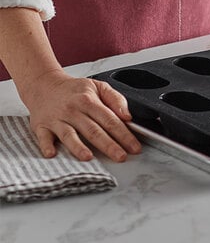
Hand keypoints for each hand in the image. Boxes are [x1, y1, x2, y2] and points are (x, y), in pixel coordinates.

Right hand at [25, 71, 140, 162]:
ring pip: (69, 135)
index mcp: (89, 101)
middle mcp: (74, 110)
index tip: (134, 147)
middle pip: (93, 130)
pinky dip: (47, 146)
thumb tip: (127, 116)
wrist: (45, 85)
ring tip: (89, 157)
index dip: (124, 134)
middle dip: (109, 145)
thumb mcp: (98, 86)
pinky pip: (44, 137)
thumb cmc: (74, 89)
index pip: (110, 120)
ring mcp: (57, 119)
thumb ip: (116, 99)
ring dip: (78, 147)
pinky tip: (53, 153)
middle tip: (121, 157)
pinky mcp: (41, 126)